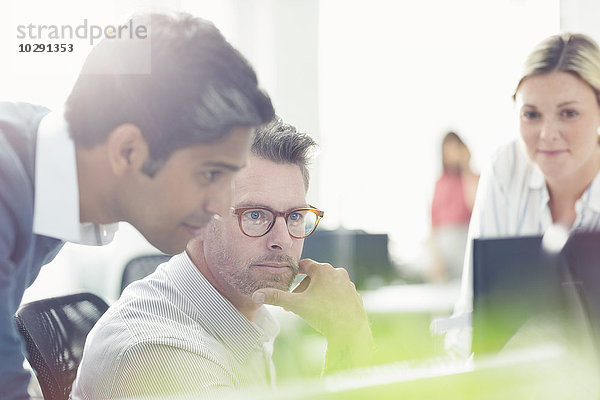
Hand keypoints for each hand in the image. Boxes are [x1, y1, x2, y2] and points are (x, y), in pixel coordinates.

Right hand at [252, 259, 372, 371]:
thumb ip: (276, 298)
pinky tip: (325, 312)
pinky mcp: (354, 295)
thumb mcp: (296, 305)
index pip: (305, 265)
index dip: (294, 272)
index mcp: (323, 270)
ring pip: (327, 285)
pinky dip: (329, 300)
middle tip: (294, 303)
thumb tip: (256, 295)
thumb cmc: (324, 315)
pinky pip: (338, 294)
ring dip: (316, 294)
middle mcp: (338, 273)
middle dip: (303, 289)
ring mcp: (348, 284)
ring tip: (309, 308)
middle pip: (315, 277)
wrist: (350, 331)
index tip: (288, 278)